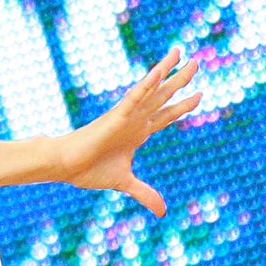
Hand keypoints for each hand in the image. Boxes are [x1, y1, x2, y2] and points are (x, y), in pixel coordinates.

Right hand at [60, 47, 200, 215]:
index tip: (199, 94)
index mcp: (138, 132)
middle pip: (164, 96)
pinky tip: (160, 71)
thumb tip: (162, 212)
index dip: (183, 105)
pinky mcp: (116, 116)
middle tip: (197, 62)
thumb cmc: (89, 170)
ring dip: (168, 72)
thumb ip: (145, 193)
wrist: (66, 166)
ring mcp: (127, 116)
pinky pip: (135, 97)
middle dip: (181, 80)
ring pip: (153, 90)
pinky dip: (148, 85)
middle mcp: (136, 119)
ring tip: (182, 53)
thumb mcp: (126, 183)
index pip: (167, 114)